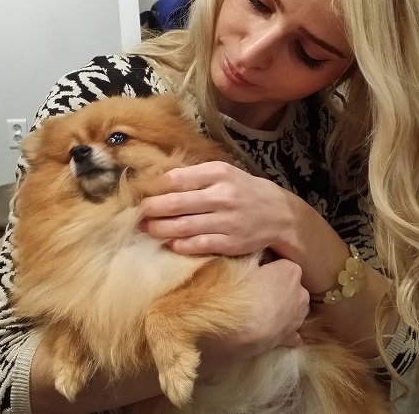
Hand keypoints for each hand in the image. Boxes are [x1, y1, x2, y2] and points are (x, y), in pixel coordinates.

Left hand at [139, 161, 297, 255]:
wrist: (280, 215)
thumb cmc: (245, 191)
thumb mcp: (225, 173)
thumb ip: (196, 176)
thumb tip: (159, 181)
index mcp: (218, 173)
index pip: (176, 178)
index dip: (154, 187)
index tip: (140, 192)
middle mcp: (222, 195)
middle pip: (175, 203)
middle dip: (151, 210)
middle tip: (137, 213)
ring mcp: (227, 221)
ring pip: (183, 226)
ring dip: (159, 229)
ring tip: (145, 229)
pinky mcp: (230, 242)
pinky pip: (198, 245)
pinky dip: (180, 244)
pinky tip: (169, 243)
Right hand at [198, 259, 308, 374]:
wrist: (232, 330)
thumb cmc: (235, 292)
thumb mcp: (238, 263)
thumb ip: (251, 257)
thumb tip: (254, 255)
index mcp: (290, 271)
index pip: (283, 263)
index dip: (269, 267)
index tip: (255, 272)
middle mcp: (300, 293)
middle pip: (291, 285)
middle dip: (278, 287)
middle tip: (255, 291)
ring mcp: (298, 318)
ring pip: (295, 308)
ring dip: (283, 308)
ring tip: (260, 312)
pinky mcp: (290, 338)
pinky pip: (293, 333)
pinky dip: (285, 330)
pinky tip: (273, 331)